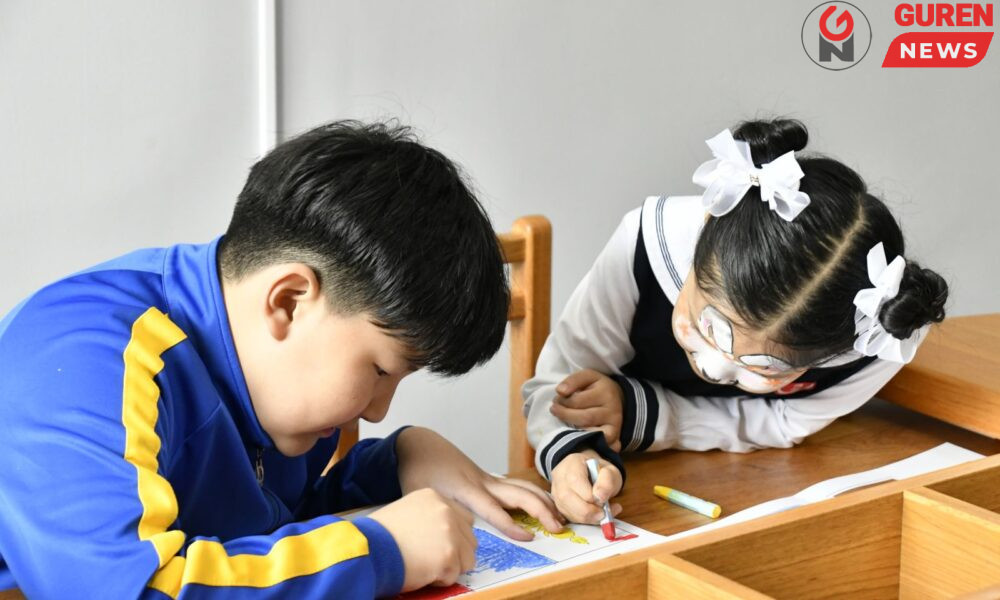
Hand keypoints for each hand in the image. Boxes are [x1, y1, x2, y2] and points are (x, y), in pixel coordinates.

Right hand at [369, 488, 476, 590]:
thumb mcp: (406, 512)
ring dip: (450, 567)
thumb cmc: (378, 536)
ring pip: (467, 558)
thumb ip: (429, 518)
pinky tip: (421, 572)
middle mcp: (446, 510)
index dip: (454, 536)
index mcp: (435, 497)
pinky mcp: (449, 556)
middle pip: (469, 539)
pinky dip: (440, 580)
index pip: (463, 518)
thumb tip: (443, 536)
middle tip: (432, 559)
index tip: (439, 546)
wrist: (367, 551)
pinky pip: (454, 576)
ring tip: (425, 565)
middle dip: (456, 553)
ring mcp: (450, 533)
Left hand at [396, 427, 564, 540]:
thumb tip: (462, 533)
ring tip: (560, 518)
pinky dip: (535, 495)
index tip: (529, 537)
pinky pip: (517, 486)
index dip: (510, 525)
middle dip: (541, 510)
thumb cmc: (418, 472)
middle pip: (519, 494)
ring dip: (544, 501)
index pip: (493, 510)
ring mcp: (488, 478)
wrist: (419, 446)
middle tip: (558, 528)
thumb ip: (442, 514)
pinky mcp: (489, 478)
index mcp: (465, 489)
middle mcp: (482, 482)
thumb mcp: (422, 497)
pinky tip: (546, 505)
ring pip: (523, 487)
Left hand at [550, 369, 623, 450]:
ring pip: (590, 432)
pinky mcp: (614, 437)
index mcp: (606, 392)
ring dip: (572, 428)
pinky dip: (587, 441)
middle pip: (584, 418)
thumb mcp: (587, 377)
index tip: (556, 400)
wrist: (618, 398)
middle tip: (554, 410)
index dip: (562, 401)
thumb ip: (573, 380)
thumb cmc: (597, 388)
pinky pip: (599, 444)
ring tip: (563, 420)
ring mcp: (615, 426)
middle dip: (565, 415)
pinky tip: (575, 436)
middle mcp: (613, 410)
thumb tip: (560, 391)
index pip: (578, 401)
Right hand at [550, 450, 622, 523]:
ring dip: (587, 518)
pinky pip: (568, 517)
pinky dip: (583, 521)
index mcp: (572, 463)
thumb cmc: (599, 472)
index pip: (575, 481)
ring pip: (566, 510)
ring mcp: (556, 492)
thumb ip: (608, 481)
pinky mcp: (558, 506)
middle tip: (604, 513)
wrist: (588, 472)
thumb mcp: (610, 471)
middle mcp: (559, 477)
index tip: (604, 500)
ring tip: (601, 514)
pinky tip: (593, 516)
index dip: (591, 495)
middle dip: (588, 511)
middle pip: (567, 498)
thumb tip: (600, 497)